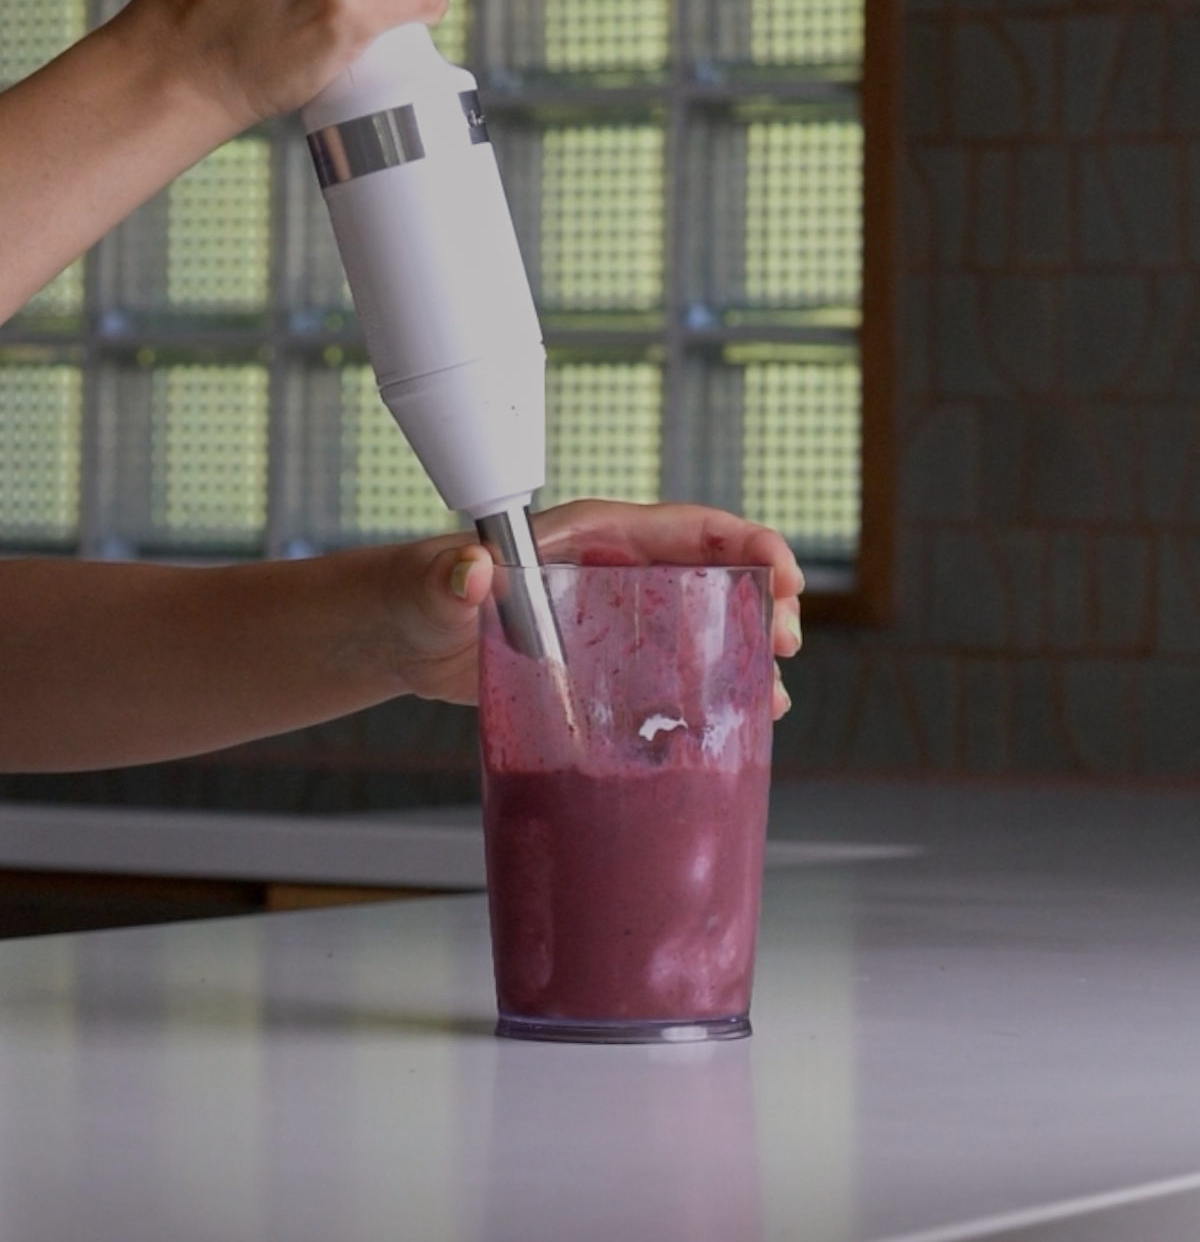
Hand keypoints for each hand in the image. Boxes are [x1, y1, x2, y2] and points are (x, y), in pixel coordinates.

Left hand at [386, 499, 803, 715]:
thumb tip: (469, 573)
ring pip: (705, 624)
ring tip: (775, 694)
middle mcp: (617, 572)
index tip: (780, 570)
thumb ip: (452, 577)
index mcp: (594, 535)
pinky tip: (737, 721)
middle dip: (763, 599)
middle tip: (785, 642)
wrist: (407, 636)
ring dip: (747, 651)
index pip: (689, 526)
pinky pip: (673, 671)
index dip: (744, 542)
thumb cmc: (421, 590)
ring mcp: (617, 619)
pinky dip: (710, 691)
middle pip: (715, 574)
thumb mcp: (436, 582)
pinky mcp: (606, 664)